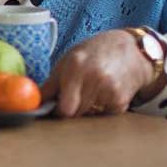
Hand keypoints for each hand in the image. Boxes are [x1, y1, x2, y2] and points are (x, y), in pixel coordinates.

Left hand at [40, 29, 163, 118]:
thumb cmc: (94, 53)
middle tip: (74, 96)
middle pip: (75, 113)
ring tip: (91, 89)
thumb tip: (34, 103)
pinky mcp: (122, 102)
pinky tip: (105, 92)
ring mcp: (110, 92)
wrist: (132, 51)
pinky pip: (102, 115)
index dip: (58, 110)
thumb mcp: (68, 60)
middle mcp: (95, 79)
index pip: (64, 107)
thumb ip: (51, 84)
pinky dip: (100, 108)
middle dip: (71, 109)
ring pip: (87, 115)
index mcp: (76, 67)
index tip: (56, 107)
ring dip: (85, 108)